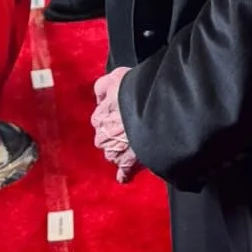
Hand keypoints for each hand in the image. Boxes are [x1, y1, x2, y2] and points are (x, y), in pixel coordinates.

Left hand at [92, 67, 143, 183]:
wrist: (153, 107)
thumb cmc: (134, 91)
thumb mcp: (115, 77)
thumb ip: (102, 86)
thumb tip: (99, 96)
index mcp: (99, 117)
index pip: (101, 119)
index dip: (113, 116)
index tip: (122, 114)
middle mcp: (102, 136)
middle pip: (106, 138)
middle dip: (116, 135)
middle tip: (132, 127)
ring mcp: (115, 152)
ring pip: (114, 153)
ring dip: (122, 150)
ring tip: (139, 142)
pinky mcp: (128, 163)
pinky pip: (124, 173)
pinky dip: (126, 173)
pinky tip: (128, 173)